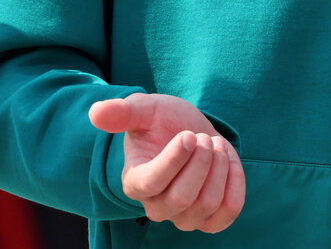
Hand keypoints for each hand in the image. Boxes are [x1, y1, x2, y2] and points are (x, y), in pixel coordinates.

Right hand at [88, 92, 245, 232]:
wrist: (191, 133)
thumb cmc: (162, 122)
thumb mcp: (143, 109)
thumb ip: (121, 112)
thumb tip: (95, 113)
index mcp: (134, 181)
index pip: (152, 183)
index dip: (174, 160)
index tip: (187, 134)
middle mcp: (156, 207)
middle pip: (183, 198)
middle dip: (201, 162)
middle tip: (202, 137)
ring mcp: (184, 218)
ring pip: (207, 204)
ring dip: (218, 167)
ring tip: (214, 143)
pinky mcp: (210, 220)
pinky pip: (228, 212)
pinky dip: (234, 183)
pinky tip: (229, 160)